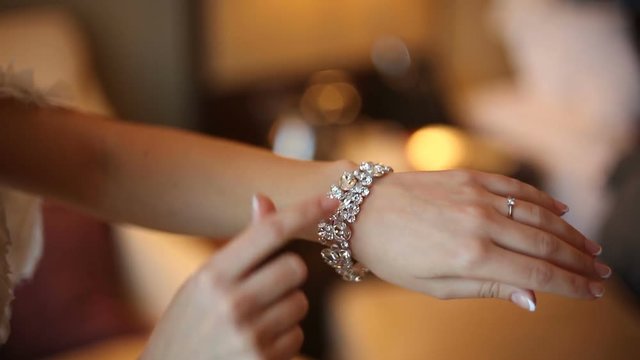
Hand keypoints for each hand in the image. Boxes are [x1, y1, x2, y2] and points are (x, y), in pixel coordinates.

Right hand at [142, 194, 337, 359]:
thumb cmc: (188, 323)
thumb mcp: (204, 281)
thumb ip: (240, 246)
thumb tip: (263, 199)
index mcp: (212, 276)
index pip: (269, 232)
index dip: (305, 212)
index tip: (331, 200)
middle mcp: (231, 304)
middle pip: (296, 267)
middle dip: (289, 274)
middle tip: (266, 286)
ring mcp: (249, 336)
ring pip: (299, 303)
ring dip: (286, 309)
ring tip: (253, 321)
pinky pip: (296, 336)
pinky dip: (283, 338)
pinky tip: (255, 344)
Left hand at [351, 169, 609, 310]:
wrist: (361, 210)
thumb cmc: (393, 255)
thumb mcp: (434, 286)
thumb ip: (486, 288)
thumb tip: (532, 298)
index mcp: (471, 257)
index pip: (537, 274)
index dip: (571, 285)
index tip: (594, 292)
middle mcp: (480, 223)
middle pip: (545, 245)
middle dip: (579, 261)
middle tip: (602, 272)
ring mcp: (476, 196)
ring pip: (538, 215)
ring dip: (569, 233)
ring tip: (590, 248)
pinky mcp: (469, 176)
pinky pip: (516, 187)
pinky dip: (542, 200)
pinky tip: (560, 211)